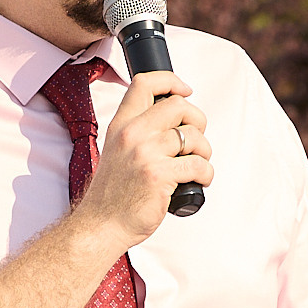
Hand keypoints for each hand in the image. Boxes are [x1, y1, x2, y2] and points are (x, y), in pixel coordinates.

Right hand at [73, 71, 212, 247]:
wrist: (101, 225)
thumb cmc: (114, 194)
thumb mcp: (117, 152)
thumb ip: (138, 133)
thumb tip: (175, 121)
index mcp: (121, 125)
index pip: (144, 83)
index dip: (171, 81)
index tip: (185, 90)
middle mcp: (132, 135)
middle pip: (178, 105)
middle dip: (198, 121)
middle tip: (195, 141)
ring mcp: (145, 154)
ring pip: (194, 136)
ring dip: (204, 152)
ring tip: (196, 166)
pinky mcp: (159, 176)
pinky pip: (199, 165)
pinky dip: (206, 174)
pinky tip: (199, 182)